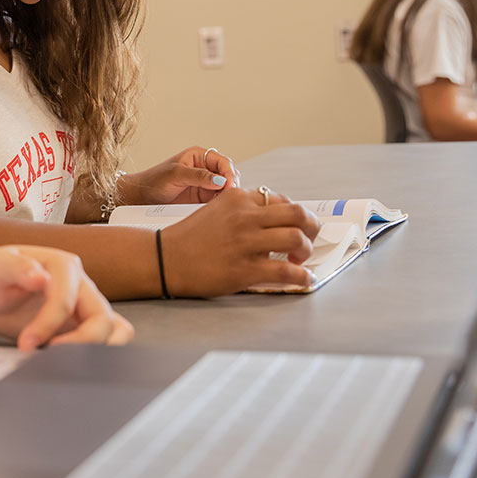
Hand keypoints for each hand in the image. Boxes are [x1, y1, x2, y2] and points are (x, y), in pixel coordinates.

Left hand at [0, 246, 133, 350]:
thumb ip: (16, 268)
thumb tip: (40, 277)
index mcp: (62, 265)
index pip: (66, 302)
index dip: (47, 326)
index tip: (25, 345)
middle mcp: (81, 284)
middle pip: (101, 318)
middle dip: (78, 343)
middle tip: (48, 358)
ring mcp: (86, 305)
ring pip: (115, 330)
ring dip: (97, 350)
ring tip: (65, 361)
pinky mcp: (83, 324)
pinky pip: (110, 338)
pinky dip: (101, 353)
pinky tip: (74, 362)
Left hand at [127, 146, 240, 204]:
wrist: (141, 197)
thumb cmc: (154, 180)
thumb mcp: (176, 175)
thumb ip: (198, 176)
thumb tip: (220, 180)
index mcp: (199, 156)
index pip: (223, 162)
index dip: (229, 173)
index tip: (228, 185)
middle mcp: (205, 168)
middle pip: (228, 175)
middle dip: (231, 184)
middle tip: (227, 196)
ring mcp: (205, 184)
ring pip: (225, 188)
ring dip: (227, 195)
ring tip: (221, 203)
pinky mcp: (202, 198)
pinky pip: (217, 200)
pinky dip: (221, 204)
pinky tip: (217, 208)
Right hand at [157, 186, 320, 294]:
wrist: (164, 259)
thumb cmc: (189, 238)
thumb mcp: (216, 210)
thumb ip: (244, 210)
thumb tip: (275, 219)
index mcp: (237, 198)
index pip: (281, 200)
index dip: (295, 215)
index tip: (298, 225)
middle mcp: (244, 216)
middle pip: (298, 214)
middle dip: (312, 227)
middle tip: (309, 239)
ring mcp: (245, 243)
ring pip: (297, 239)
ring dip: (306, 250)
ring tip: (301, 259)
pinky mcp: (245, 269)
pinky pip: (287, 271)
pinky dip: (303, 276)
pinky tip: (304, 279)